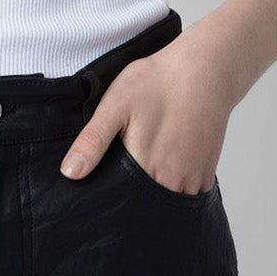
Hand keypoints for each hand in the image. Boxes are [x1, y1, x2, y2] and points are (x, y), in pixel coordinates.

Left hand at [60, 32, 235, 193]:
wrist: (204, 69)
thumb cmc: (157, 82)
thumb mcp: (114, 106)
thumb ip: (92, 142)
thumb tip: (70, 173)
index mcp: (145, 171)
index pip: (121, 201)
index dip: (110, 197)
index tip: (105, 184)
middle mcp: (172, 183)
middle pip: (144, 206)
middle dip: (131, 198)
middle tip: (126, 165)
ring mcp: (193, 181)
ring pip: (166, 201)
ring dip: (154, 193)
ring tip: (147, 164)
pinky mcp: (207, 173)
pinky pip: (187, 193)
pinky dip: (175, 186)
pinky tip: (167, 163)